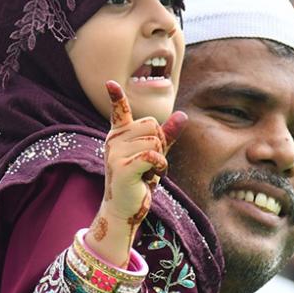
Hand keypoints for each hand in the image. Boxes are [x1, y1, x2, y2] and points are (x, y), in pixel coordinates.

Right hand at [87, 80, 186, 265]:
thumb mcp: (154, 155)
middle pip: (152, 125)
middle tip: (149, 164)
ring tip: (148, 172)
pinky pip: (153, 155)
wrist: (125, 209)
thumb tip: (183, 115)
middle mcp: (114, 140)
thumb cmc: (138, 181)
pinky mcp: (123, 167)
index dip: (117, 97)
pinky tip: (153, 175)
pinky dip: (160, 166)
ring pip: (155, 141)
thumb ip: (167, 136)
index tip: (110, 83)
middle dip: (161, 144)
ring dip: (161, 158)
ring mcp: (116, 153)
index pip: (119, 112)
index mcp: (119, 135)